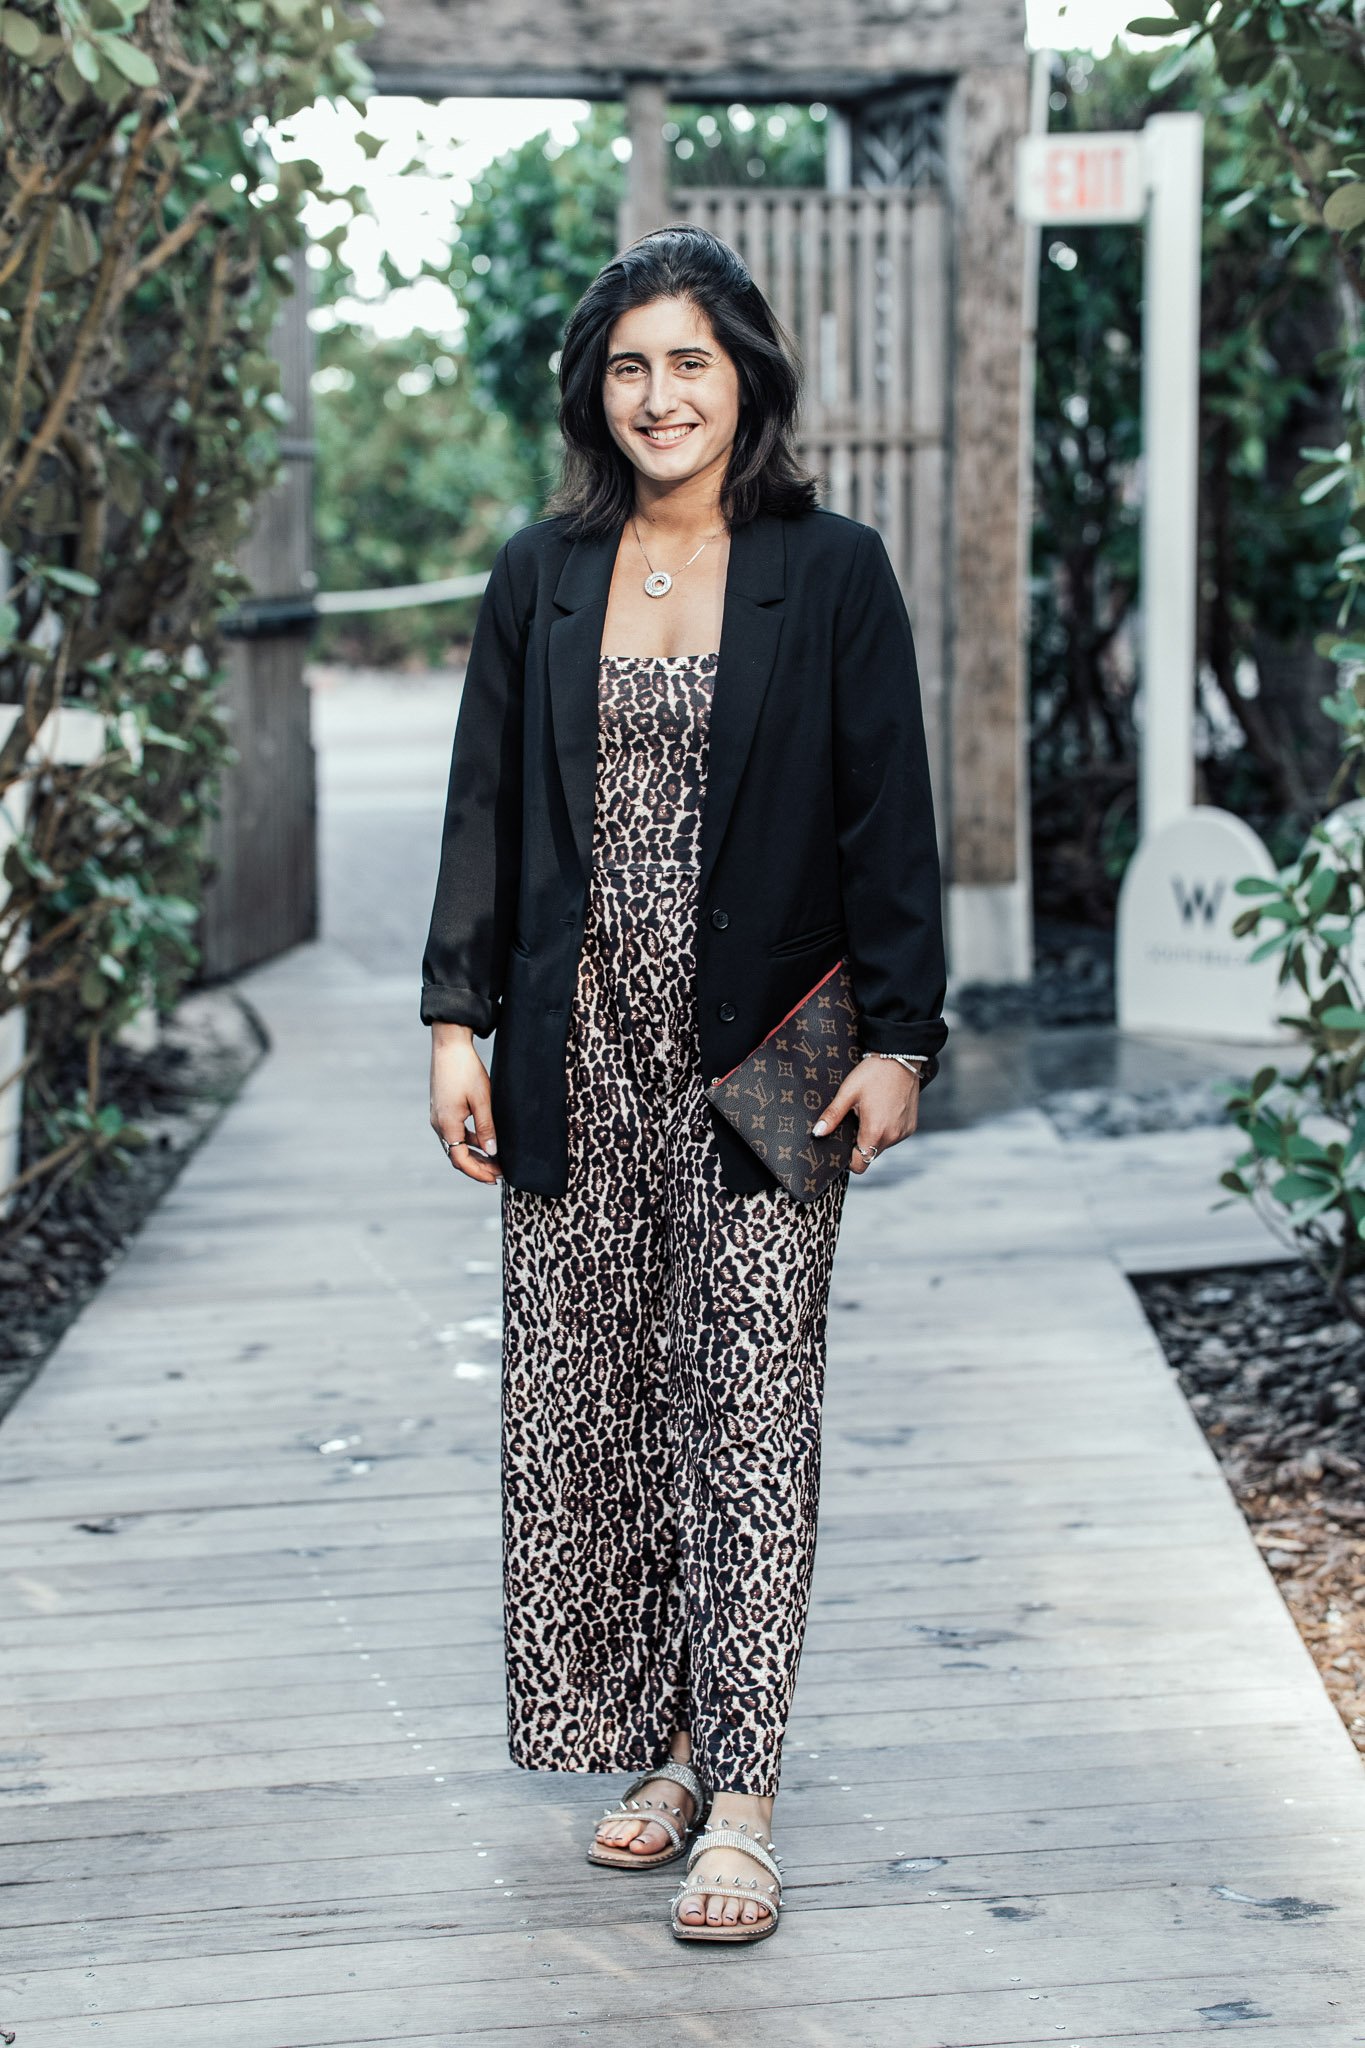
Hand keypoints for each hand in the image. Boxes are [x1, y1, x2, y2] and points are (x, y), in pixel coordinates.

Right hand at [429, 1023, 501, 1183]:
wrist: (449, 1046)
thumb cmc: (466, 1070)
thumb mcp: (482, 1100)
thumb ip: (487, 1128)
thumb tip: (492, 1152)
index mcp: (447, 1124)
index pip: (461, 1160)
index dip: (478, 1172)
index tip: (495, 1178)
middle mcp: (439, 1124)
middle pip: (457, 1156)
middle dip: (478, 1167)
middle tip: (499, 1173)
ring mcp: (438, 1117)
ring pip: (456, 1145)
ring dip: (475, 1155)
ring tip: (495, 1160)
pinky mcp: (442, 1110)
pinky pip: (455, 1133)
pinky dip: (470, 1141)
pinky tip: (485, 1141)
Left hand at [811, 1058, 919, 1173]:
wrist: (900, 1057)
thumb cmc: (873, 1073)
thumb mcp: (848, 1093)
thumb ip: (832, 1116)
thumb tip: (817, 1132)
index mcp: (875, 1131)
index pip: (860, 1164)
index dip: (848, 1159)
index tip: (843, 1145)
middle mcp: (893, 1136)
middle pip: (870, 1155)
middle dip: (859, 1143)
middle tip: (855, 1120)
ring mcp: (904, 1132)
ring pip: (882, 1145)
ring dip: (873, 1135)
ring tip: (869, 1112)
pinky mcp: (911, 1126)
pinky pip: (894, 1136)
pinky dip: (886, 1129)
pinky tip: (882, 1110)